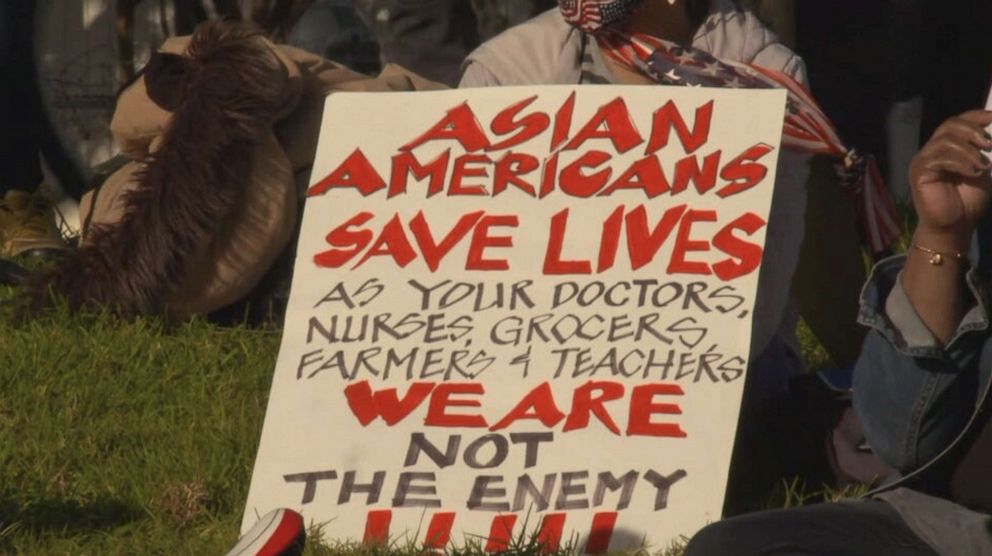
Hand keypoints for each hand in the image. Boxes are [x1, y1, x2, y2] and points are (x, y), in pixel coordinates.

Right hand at [909, 110, 991, 246]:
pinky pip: (939, 157)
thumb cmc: (969, 201)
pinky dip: (960, 162)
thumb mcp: (984, 171)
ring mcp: (923, 160)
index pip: (957, 122)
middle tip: (989, 145)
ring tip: (982, 167)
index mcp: (947, 148)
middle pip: (950, 125)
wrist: (955, 226)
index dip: (974, 116)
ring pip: (946, 140)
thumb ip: (987, 153)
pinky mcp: (919, 171)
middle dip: (973, 131)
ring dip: (969, 151)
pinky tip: (971, 173)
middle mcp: (932, 150)